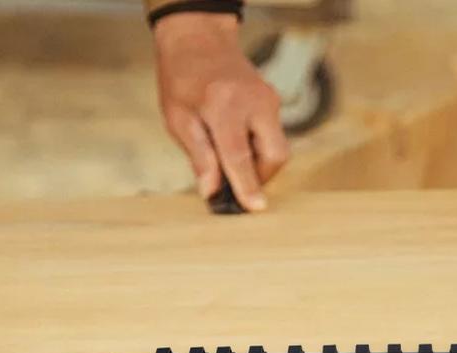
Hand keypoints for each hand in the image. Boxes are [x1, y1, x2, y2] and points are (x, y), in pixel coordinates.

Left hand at [153, 12, 288, 210]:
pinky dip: (259, 148)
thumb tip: (212, 192)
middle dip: (260, 176)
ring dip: (259, 163)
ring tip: (232, 157)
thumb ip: (199, 156)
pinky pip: (274, 136)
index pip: (240, 155)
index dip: (247, 185)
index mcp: (223, 106)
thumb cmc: (182, 79)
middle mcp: (254, 101)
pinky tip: (238, 141)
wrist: (198, 39)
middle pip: (275, 155)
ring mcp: (268, 99)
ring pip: (278, 148)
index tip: (255, 209)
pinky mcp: (273, 101)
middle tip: (237, 181)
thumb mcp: (178, 119)